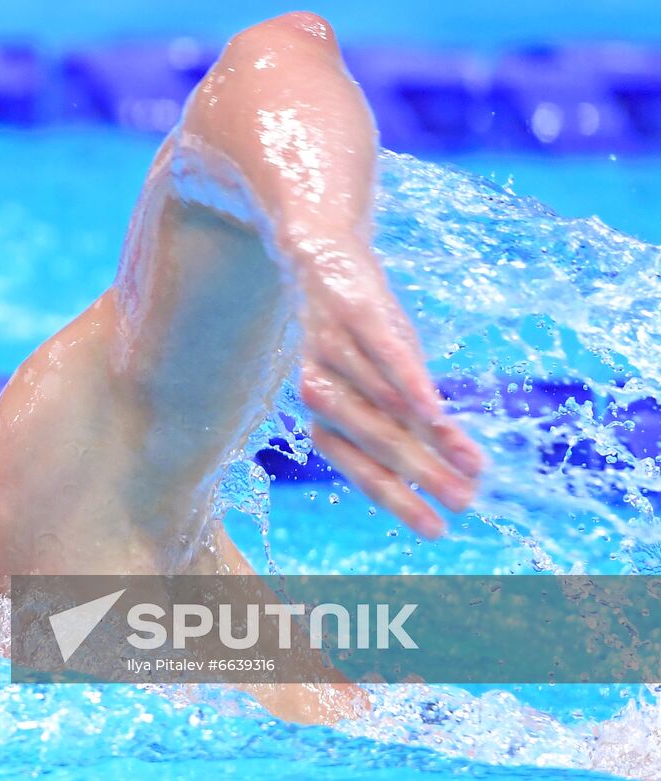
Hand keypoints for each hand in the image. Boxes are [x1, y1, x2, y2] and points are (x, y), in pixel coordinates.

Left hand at [289, 236, 483, 536]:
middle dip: (422, 477)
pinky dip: (409, 386)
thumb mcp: (382, 380)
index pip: (362, 468)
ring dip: (431, 440)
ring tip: (472, 465)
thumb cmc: (358, 333)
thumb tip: (450, 465)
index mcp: (324, 414)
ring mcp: (334, 352)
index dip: (400, 499)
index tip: (437, 529)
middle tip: (463, 504)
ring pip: (385, 406)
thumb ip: (406, 420)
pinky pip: (383, 357)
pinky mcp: (354, 316)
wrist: (319, 256)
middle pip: (376, 443)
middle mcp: (320, 390)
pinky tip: (436, 412)